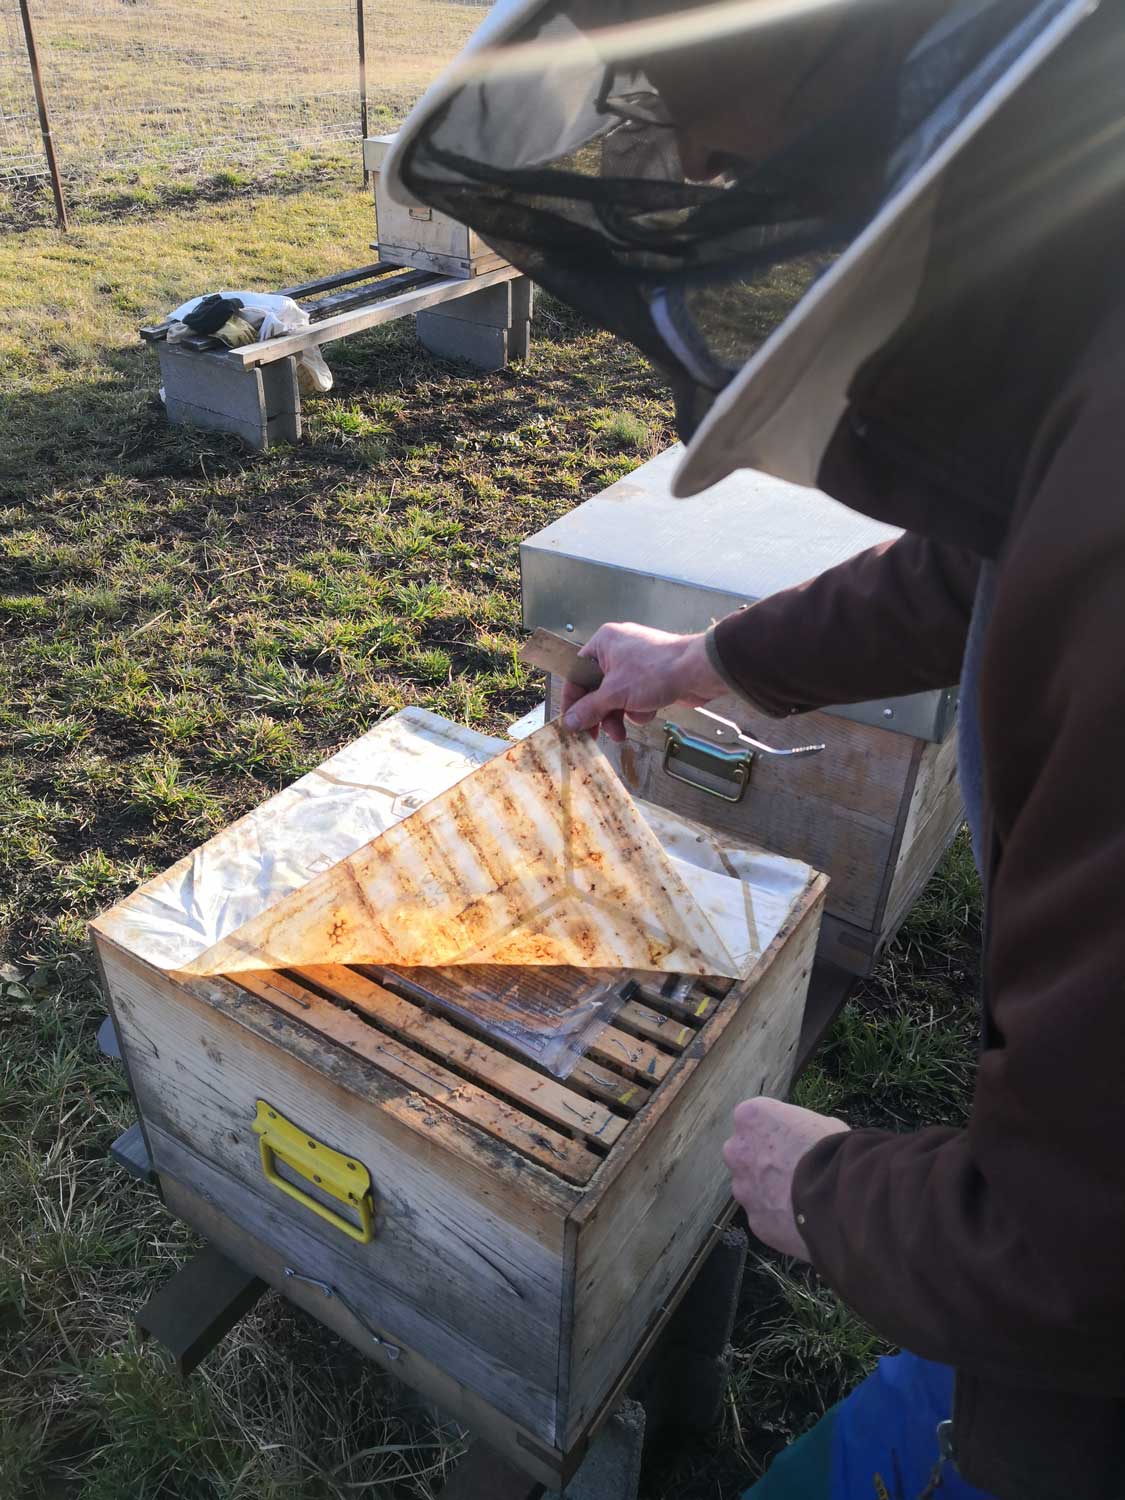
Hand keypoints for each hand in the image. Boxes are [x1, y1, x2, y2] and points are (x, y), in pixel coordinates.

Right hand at [560, 623, 727, 742]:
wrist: (699, 671)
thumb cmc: (655, 672)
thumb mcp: (615, 693)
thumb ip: (589, 709)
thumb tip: (569, 722)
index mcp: (603, 643)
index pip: (577, 675)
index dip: (573, 702)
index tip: (571, 724)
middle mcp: (617, 650)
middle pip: (597, 689)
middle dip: (600, 715)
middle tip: (595, 737)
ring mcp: (636, 664)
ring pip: (616, 697)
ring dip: (619, 716)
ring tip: (621, 732)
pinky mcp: (651, 677)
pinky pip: (634, 697)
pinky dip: (639, 708)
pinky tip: (649, 710)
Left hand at [723, 1097, 849, 1259]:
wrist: (840, 1198)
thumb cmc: (832, 1151)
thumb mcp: (821, 1123)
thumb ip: (800, 1130)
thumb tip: (806, 1139)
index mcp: (751, 1116)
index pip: (754, 1118)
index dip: (776, 1130)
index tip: (792, 1139)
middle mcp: (737, 1150)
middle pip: (745, 1153)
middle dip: (763, 1160)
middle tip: (793, 1168)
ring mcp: (742, 1188)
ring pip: (751, 1187)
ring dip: (769, 1190)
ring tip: (801, 1197)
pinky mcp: (754, 1221)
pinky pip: (764, 1216)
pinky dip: (779, 1217)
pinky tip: (802, 1219)